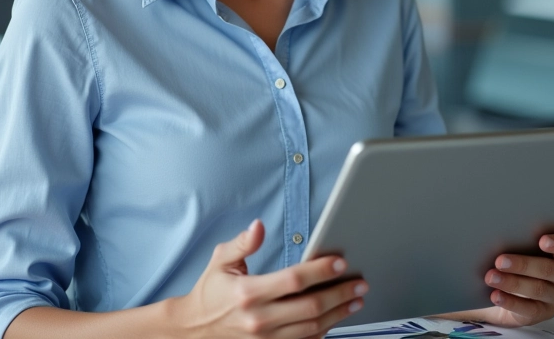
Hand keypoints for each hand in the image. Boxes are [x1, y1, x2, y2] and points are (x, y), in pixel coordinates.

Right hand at [167, 220, 367, 338]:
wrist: (193, 329)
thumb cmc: (210, 290)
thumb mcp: (221, 260)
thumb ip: (243, 243)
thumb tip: (259, 225)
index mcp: (249, 292)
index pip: (293, 280)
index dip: (320, 271)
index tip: (340, 262)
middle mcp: (259, 319)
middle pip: (310, 308)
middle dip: (340, 295)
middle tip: (360, 284)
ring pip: (311, 329)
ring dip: (338, 315)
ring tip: (356, 300)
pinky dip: (322, 333)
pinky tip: (336, 320)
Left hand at [438, 233, 553, 326]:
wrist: (510, 285)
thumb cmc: (518, 254)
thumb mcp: (521, 242)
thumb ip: (518, 233)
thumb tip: (491, 217)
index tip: (542, 240)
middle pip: (550, 270)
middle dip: (523, 264)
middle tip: (500, 259)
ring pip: (537, 289)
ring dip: (512, 282)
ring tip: (491, 276)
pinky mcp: (542, 312)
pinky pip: (528, 309)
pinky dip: (510, 301)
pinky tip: (495, 295)